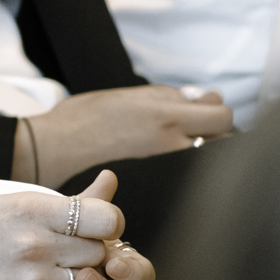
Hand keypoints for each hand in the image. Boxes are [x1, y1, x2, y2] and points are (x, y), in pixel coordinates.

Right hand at [0, 171, 153, 279]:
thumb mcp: (23, 204)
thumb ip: (74, 201)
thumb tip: (112, 180)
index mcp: (32, 210)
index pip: (105, 219)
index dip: (109, 225)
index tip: (97, 229)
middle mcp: (33, 245)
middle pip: (98, 254)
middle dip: (88, 255)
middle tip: (66, 254)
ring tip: (51, 276)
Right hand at [21, 85, 231, 186]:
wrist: (56, 147)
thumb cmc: (86, 116)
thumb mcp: (131, 95)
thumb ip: (173, 97)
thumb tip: (209, 97)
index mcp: (166, 116)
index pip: (222, 117)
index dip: (216, 111)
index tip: (203, 111)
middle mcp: (171, 145)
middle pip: (222, 144)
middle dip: (216, 135)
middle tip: (195, 130)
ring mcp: (164, 169)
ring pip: (205, 162)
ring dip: (201, 153)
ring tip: (179, 147)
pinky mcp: (154, 185)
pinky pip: (185, 177)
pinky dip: (184, 170)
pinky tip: (166, 165)